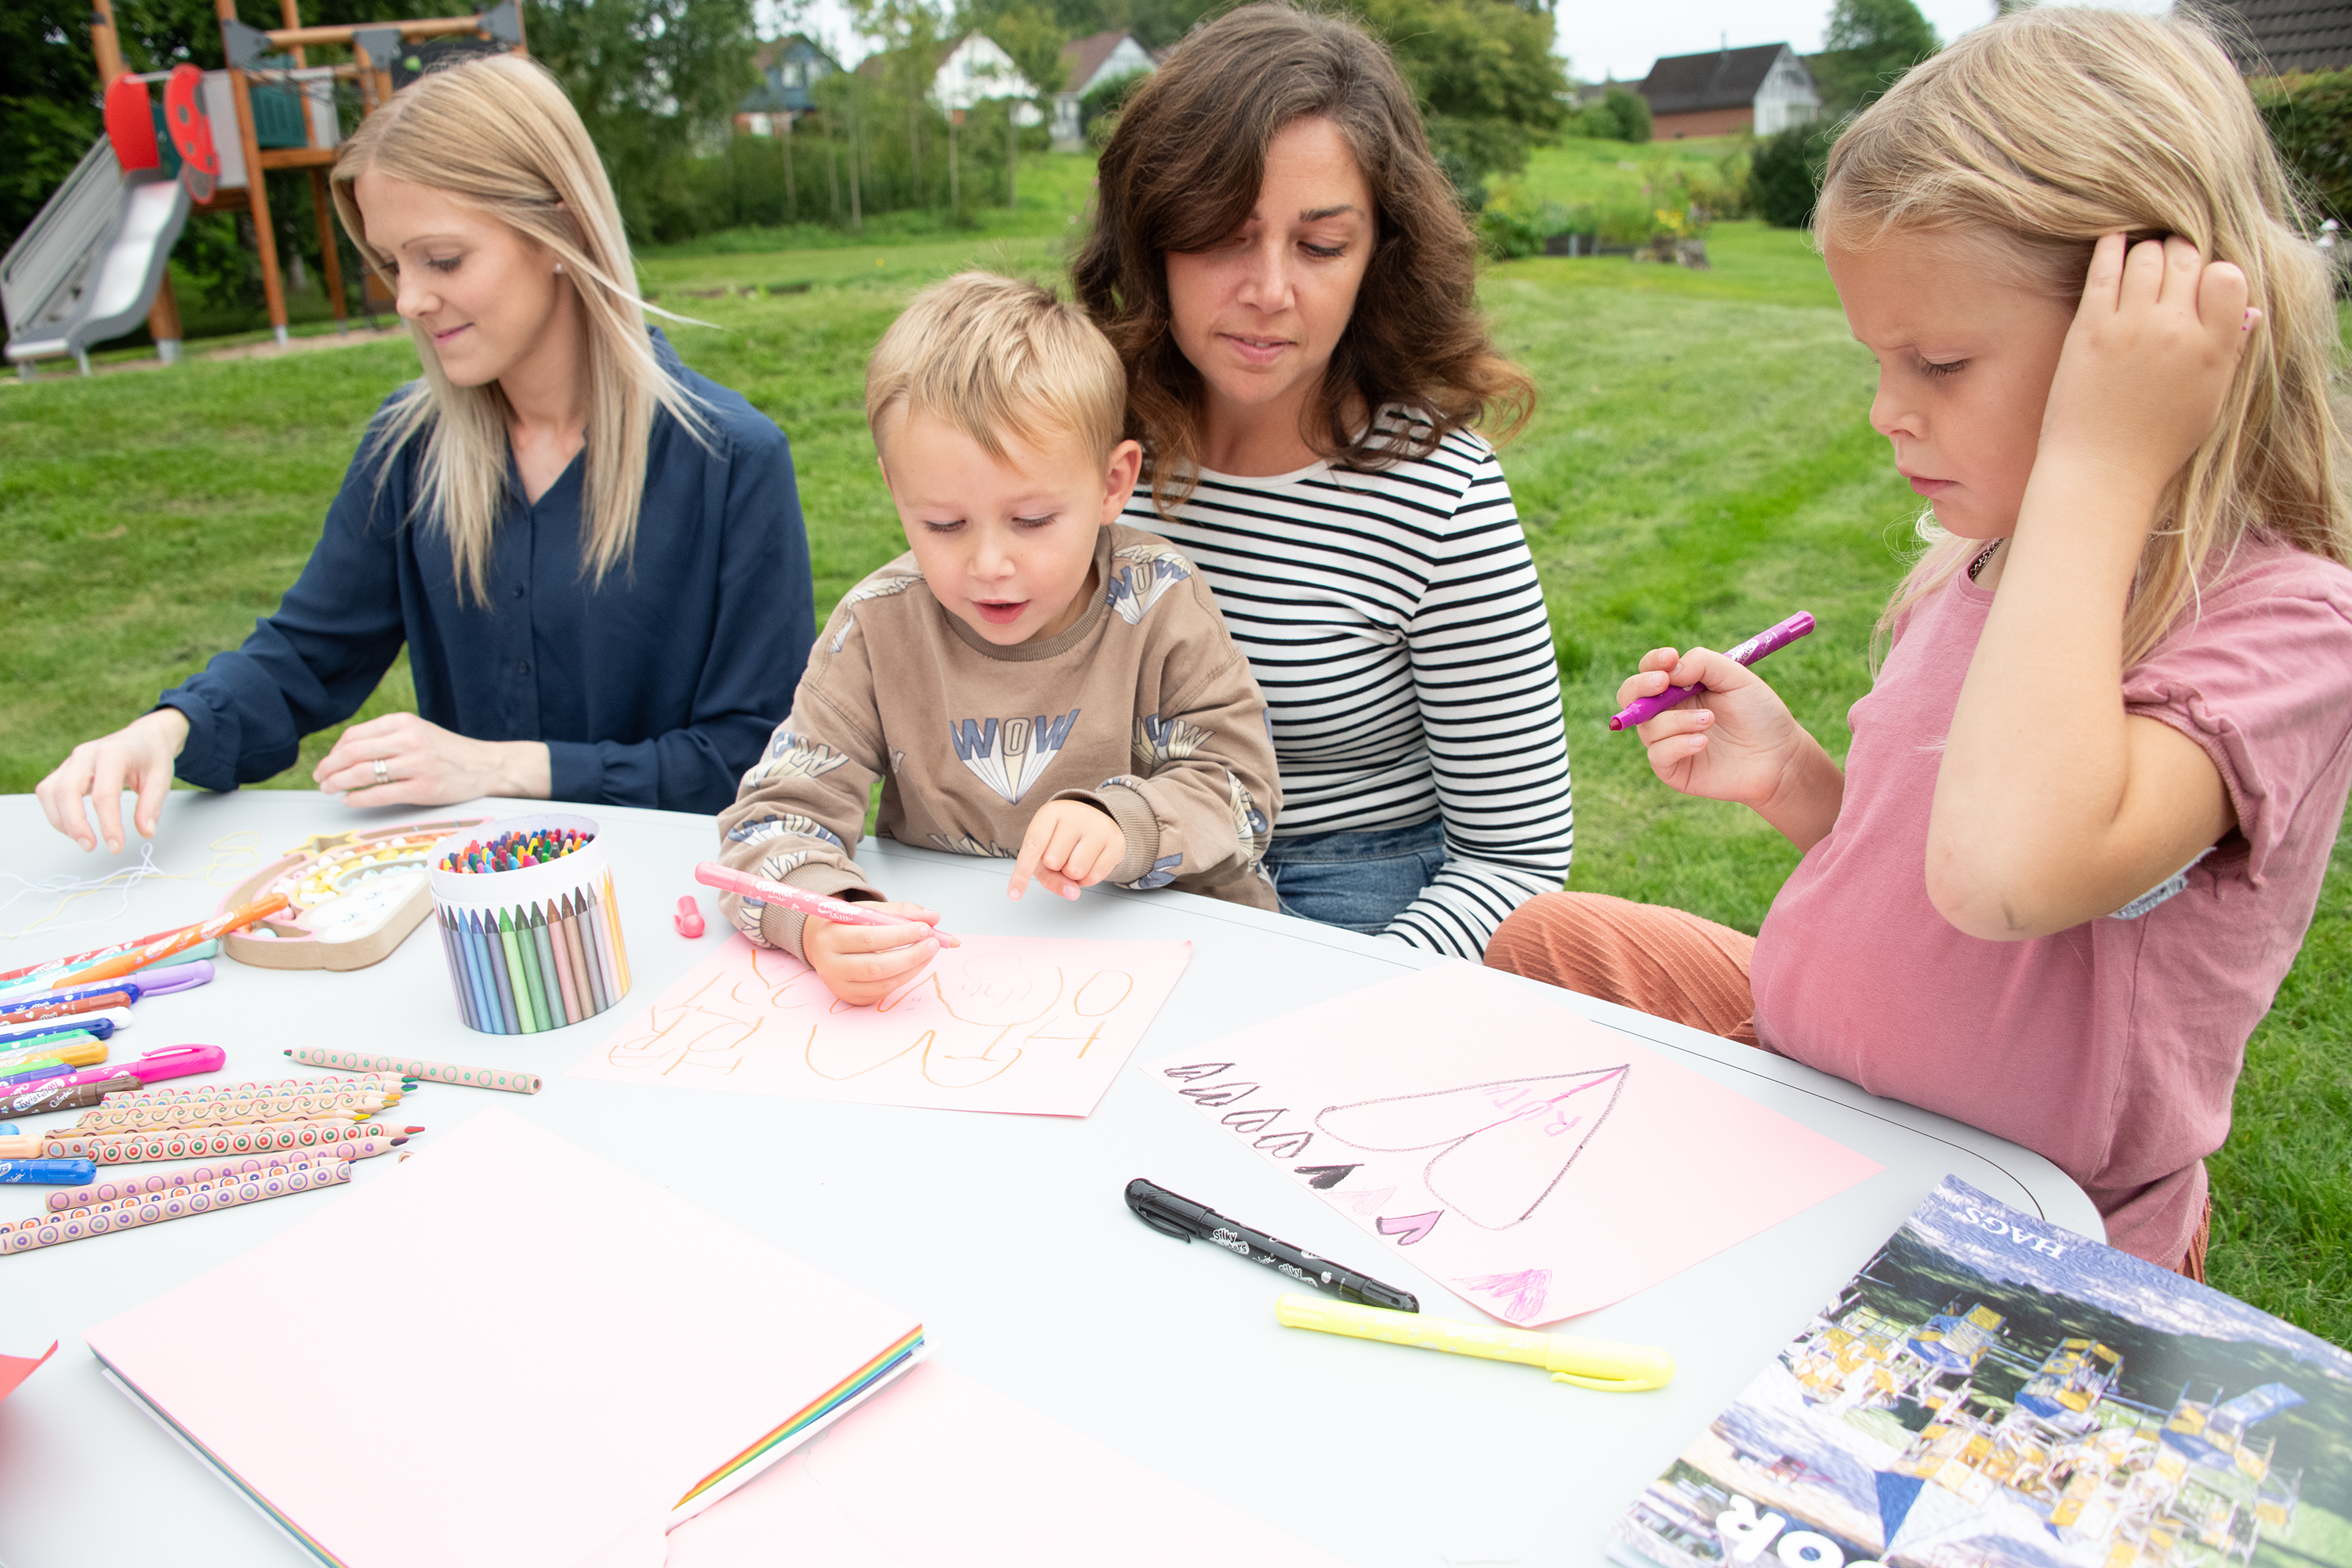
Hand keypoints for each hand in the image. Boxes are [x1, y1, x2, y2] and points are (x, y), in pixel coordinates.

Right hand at [36, 708, 190, 851]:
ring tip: (83, 840)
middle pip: (67, 791)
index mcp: (113, 753)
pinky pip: (48, 792)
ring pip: (50, 792)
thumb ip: (152, 806)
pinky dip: (56, 813)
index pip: (104, 794)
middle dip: (75, 824)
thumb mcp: (162, 778)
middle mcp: (86, 754)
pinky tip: (73, 827)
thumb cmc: (151, 755)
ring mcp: (71, 761)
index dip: (108, 824)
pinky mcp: (64, 769)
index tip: (116, 845)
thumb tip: (145, 832)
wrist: (143, 737)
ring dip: (61, 821)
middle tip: (91, 846)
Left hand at [312, 713, 550, 806]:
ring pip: (363, 773)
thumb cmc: (448, 751)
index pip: (355, 735)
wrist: (486, 766)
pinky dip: (358, 798)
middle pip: (353, 753)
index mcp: (404, 722)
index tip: (328, 762)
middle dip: (329, 767)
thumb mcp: (418, 732)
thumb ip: (387, 737)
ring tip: (329, 789)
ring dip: (338, 782)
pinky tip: (350, 800)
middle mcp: (409, 740)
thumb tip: (346, 753)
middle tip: (320, 777)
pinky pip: (380, 794)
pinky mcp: (423, 788)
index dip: (334, 751)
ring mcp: (416, 765)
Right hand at [803, 901, 947, 1005]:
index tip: (926, 928)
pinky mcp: (851, 997)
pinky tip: (915, 964)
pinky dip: (904, 977)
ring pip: (883, 982)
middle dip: (911, 955)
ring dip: (913, 967)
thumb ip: (901, 912)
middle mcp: (831, 964)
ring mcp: (840, 985)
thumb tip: (933, 917)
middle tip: (934, 943)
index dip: (900, 935)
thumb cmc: (848, 924)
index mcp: (831, 936)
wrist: (821, 944)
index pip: (869, 938)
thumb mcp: (868, 910)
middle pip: (876, 966)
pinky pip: (883, 991)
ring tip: (929, 951)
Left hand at [1009, 800, 1127, 900]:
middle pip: (1053, 862)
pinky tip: (1089, 862)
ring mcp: (1098, 826)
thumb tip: (1073, 893)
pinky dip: (1087, 879)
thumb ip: (1049, 877)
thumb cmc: (1062, 838)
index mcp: (1050, 813)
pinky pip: (1094, 877)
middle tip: (1063, 853)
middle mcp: (1075, 815)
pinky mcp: (1116, 841)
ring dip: (1072, 875)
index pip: (1033, 847)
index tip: (1013, 895)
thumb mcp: (1045, 852)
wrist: (1094, 821)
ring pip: (1075, 872)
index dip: (1022, 873)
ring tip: (1076, 858)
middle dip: (1056, 866)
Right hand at [1622, 647, 1805, 802]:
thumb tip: (1671, 672)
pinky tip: (1704, 743)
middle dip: (1641, 686)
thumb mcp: (1737, 678)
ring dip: (1677, 720)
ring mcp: (1668, 741)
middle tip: (1665, 683)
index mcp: (1680, 688)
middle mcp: (1668, 713)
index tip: (1670, 658)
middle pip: (1629, 696)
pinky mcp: (1673, 769)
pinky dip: (1678, 745)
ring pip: (1648, 726)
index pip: (1650, 670)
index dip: (1653, 662)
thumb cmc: (1760, 714)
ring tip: (1710, 721)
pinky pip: (1658, 754)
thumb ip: (1704, 663)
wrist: (1780, 756)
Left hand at [2037, 234, 2253, 512]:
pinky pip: (2104, 268)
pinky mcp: (2090, 328)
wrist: (2101, 470)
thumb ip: (2231, 351)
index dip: (2214, 272)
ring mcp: (2131, 326)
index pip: (2227, 275)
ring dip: (2147, 250)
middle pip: (2186, 256)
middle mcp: (2176, 329)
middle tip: (2168, 268)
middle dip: (2180, 255)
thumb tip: (2252, 311)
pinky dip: (2111, 246)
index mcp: (2213, 347)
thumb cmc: (2158, 442)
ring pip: (2147, 254)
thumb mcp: (2210, 400)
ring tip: (2141, 262)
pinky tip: (2113, 241)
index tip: (2200, 284)